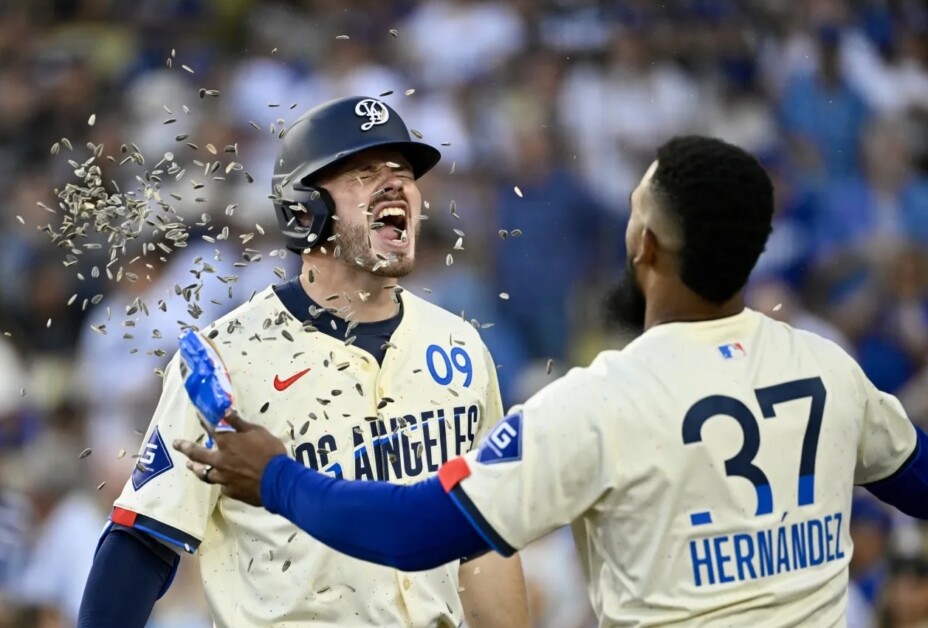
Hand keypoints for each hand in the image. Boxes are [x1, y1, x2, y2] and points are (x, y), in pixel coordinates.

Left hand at [172, 412, 286, 506]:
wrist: (277, 480)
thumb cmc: (270, 452)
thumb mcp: (258, 432)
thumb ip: (239, 423)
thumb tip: (225, 411)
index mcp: (227, 443)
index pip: (211, 429)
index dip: (204, 421)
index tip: (197, 416)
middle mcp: (220, 460)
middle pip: (197, 454)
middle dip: (185, 447)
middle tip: (175, 444)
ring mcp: (223, 478)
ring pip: (204, 474)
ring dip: (196, 469)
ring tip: (190, 467)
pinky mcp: (230, 491)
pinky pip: (221, 486)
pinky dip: (220, 481)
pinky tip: (221, 481)